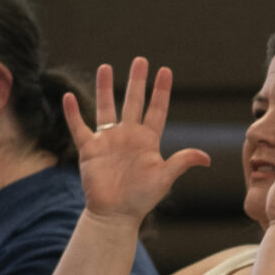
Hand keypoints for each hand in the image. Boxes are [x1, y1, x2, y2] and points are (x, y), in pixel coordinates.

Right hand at [63, 58, 210, 223]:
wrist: (115, 214)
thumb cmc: (141, 198)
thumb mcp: (164, 178)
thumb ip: (182, 162)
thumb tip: (206, 158)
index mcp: (148, 140)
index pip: (156, 109)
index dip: (161, 91)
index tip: (165, 70)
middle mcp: (128, 135)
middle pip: (132, 102)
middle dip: (136, 81)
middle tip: (140, 60)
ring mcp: (108, 140)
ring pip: (105, 108)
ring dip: (104, 88)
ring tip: (105, 67)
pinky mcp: (89, 149)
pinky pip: (79, 127)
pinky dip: (73, 113)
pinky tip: (68, 97)